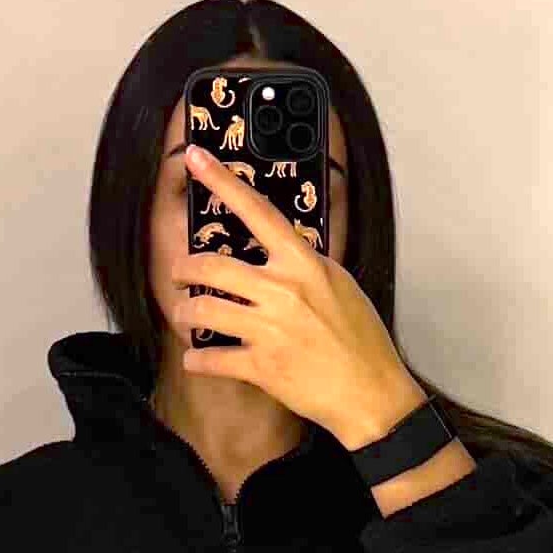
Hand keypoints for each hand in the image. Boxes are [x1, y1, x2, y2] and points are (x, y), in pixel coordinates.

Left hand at [171, 142, 427, 446]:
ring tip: (185, 315)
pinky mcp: (261, 367)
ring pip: (202, 311)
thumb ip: (305, 268)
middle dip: (184, 271)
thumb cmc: (361, 340)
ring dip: (184, 313)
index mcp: (304, 263)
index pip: (257, 212)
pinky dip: (196, 360)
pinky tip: (196, 360)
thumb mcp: (340, 286)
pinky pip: (210, 359)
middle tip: (181, 277)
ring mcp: (270, 329)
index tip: (195, 159)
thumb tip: (280, 254)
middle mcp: (283, 290)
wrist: (372, 393)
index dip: (222, 182)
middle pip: (211, 267)